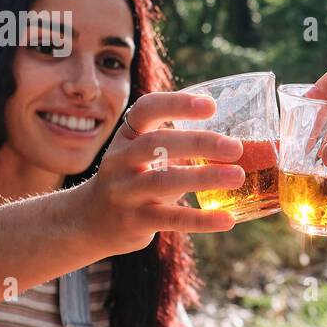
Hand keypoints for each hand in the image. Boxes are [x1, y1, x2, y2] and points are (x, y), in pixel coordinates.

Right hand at [77, 91, 245, 254]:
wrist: (89, 221)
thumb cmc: (131, 181)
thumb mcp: (140, 155)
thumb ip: (174, 144)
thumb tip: (233, 140)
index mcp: (127, 137)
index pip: (146, 110)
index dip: (177, 104)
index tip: (210, 105)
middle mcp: (121, 161)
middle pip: (156, 143)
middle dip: (198, 142)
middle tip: (235, 147)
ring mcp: (125, 192)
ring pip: (164, 181)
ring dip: (204, 177)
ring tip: (238, 176)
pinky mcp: (134, 221)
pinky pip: (171, 219)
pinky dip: (201, 220)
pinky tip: (227, 219)